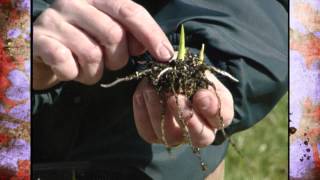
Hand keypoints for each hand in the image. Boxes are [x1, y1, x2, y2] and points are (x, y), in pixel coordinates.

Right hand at [33, 0, 173, 88]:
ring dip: (95, 72)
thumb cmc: (82, 42)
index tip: (166, 56)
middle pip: (114, 34)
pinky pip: (68, 65)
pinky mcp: (39, 40)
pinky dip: (74, 75)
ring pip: (92, 54)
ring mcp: (54, 19)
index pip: (131, 11)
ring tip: (88, 69)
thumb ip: (132, 35)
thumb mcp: (109, 34)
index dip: (151, 34)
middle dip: (118, 59)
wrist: (42, 51)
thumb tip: (159, 49)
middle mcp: (75, 1)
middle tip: (109, 63)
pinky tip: (70, 70)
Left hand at [133, 71, 233, 146]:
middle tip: (174, 98)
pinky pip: (148, 131)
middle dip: (187, 117)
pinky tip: (141, 93)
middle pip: (200, 137)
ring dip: (159, 112)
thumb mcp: (192, 66)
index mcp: (216, 112)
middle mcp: (200, 131)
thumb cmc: (186, 72)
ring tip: (151, 90)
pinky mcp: (155, 135)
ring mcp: (177, 136)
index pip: (223, 117)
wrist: (165, 77)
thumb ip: (193, 71)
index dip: (212, 108)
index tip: (200, 95)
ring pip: (170, 137)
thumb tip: (183, 77)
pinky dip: (142, 112)